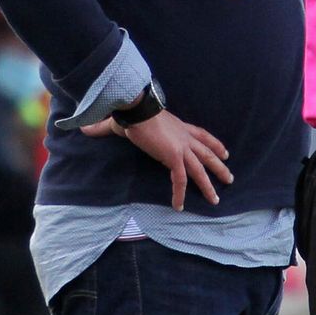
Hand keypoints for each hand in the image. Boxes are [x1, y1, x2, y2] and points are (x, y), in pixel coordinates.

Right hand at [80, 110, 231, 210]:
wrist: (137, 108)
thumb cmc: (132, 110)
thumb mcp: (125, 121)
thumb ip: (107, 128)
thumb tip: (86, 128)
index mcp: (179, 126)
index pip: (202, 135)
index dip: (214, 144)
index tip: (225, 152)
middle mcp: (184, 137)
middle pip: (207, 153)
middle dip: (219, 166)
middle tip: (229, 177)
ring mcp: (181, 147)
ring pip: (200, 170)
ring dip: (208, 185)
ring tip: (216, 200)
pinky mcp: (173, 156)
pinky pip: (180, 179)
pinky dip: (180, 193)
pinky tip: (179, 206)